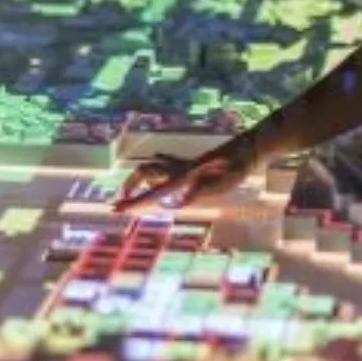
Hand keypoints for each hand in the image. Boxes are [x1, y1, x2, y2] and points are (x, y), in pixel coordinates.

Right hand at [113, 145, 255, 212]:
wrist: (245, 151)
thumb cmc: (233, 170)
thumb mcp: (216, 186)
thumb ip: (194, 192)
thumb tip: (172, 202)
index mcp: (180, 177)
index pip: (151, 192)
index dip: (133, 202)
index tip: (116, 209)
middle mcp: (178, 169)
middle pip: (145, 172)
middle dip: (131, 185)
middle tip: (123, 199)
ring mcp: (185, 164)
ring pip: (155, 166)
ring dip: (142, 175)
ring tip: (133, 187)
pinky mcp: (194, 163)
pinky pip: (170, 161)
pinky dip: (160, 162)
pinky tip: (158, 155)